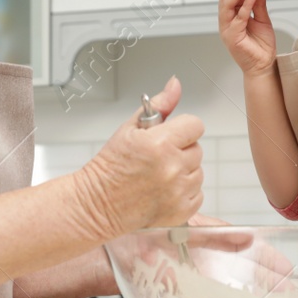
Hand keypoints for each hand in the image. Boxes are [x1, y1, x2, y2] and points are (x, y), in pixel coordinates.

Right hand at [77, 76, 204, 236]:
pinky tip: (164, 190)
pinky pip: (198, 194)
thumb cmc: (111, 166)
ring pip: (198, 172)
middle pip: (197, 149)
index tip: (171, 136)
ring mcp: (178, 192)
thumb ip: (159, 105)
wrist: (98, 203)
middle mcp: (172, 168)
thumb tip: (175, 85)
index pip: (195, 125)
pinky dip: (184, 193)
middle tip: (157, 157)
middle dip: (180, 150)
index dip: (182, 129)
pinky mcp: (181, 212)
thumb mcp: (131, 128)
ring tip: (158, 175)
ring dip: (184, 172)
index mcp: (160, 144)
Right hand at [218, 0, 277, 75]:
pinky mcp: (232, 37)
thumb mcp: (262, 19)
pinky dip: (244, 6)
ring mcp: (227, 30)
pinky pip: (237, 19)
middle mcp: (226, 22)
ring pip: (226, 6)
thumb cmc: (261, 47)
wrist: (264, 66)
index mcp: (231, 17)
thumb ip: (258, 4)